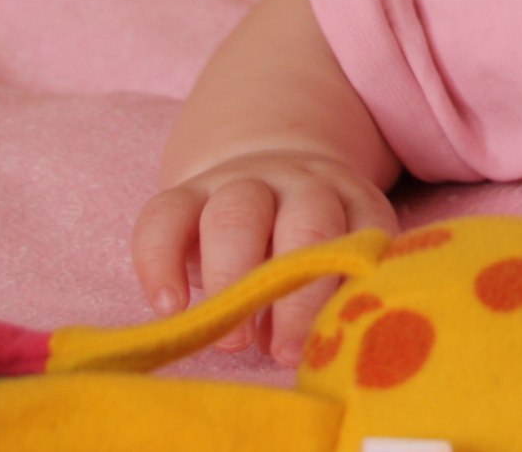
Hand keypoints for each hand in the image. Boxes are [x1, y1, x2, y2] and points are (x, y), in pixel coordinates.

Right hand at [131, 150, 398, 361]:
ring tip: (231, 340)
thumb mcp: (335, 254)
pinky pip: (165, 216)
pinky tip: (170, 309)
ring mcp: (241, 181)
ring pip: (235, 215)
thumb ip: (331, 290)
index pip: (360, 234)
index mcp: (349, 198)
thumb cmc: (306, 240)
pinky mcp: (186, 190)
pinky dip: (161, 262)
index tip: (328, 342)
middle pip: (305, 225)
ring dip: (232, 280)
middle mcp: (299, 183)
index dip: (348, 287)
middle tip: (283, 353)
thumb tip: (307, 348)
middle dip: (295, 294)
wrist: (268, 169)